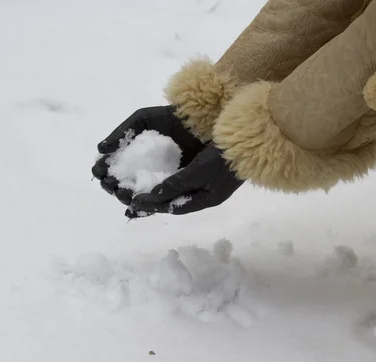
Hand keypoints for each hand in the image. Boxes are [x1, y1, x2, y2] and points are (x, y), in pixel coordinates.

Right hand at [91, 106, 205, 205]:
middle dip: (112, 186)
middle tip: (112, 183)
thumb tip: (101, 150)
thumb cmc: (170, 119)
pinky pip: (155, 201)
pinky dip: (144, 207)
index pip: (112, 168)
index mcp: (131, 154)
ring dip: (126, 197)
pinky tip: (135, 207)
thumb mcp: (143, 119)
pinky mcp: (171, 188)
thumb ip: (122, 132)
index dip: (103, 171)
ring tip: (124, 193)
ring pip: (136, 194)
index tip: (100, 171)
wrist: (197, 122)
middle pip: (121, 183)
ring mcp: (156, 180)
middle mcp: (141, 169)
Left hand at [127, 145, 243, 216]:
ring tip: (136, 191)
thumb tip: (154, 195)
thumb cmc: (224, 157)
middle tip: (128, 200)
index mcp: (206, 200)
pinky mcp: (205, 170)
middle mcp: (204, 194)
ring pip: (175, 192)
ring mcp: (206, 183)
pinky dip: (166, 181)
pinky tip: (155, 176)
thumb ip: (178, 183)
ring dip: (157, 192)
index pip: (174, 207)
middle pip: (173, 202)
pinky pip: (180, 180)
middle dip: (152, 202)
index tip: (133, 203)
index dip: (153, 206)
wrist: (247, 140)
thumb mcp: (200, 170)